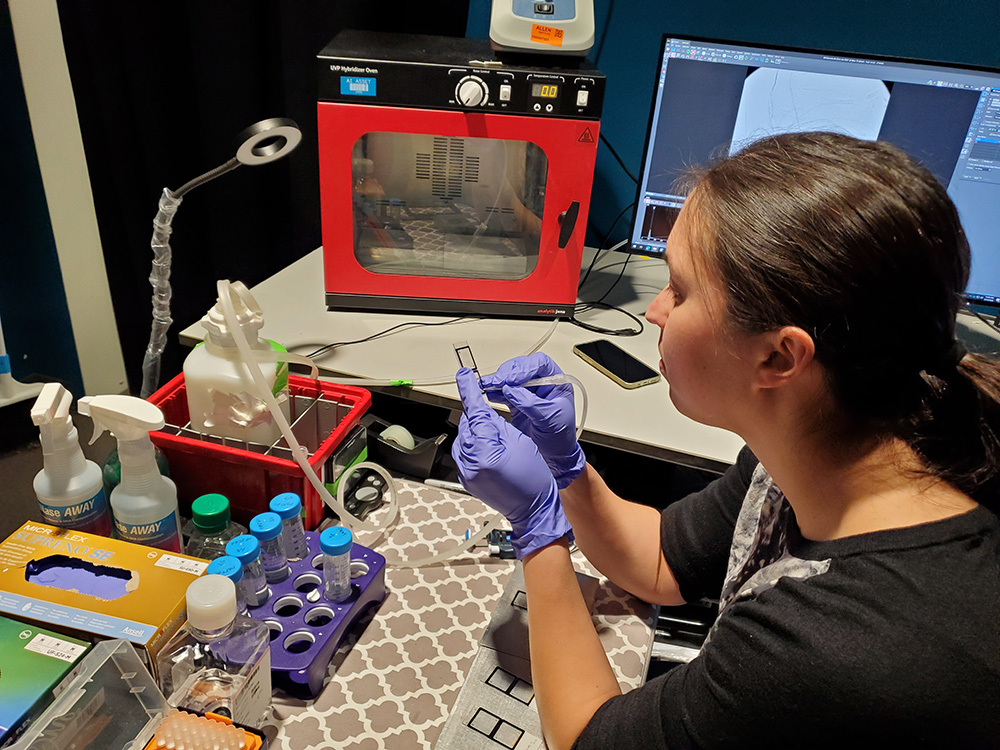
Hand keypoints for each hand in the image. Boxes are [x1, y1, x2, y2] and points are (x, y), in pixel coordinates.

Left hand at [452, 367, 572, 557]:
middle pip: (468, 425)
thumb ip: (496, 424)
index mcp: (484, 453)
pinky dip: (476, 447)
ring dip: (479, 434)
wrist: (533, 510)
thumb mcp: (519, 442)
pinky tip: (493, 453)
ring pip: (466, 437)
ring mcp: (465, 473)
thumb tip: (482, 411)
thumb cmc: (534, 478)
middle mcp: (469, 464)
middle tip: (502, 428)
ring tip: (501, 445)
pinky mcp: (465, 478)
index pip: (475, 413)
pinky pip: (465, 452)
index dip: (470, 392)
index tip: (464, 376)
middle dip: (481, 419)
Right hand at [479, 353, 585, 488]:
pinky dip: (494, 392)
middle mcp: (542, 385)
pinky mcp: (517, 403)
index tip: (511, 378)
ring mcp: (528, 393)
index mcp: (556, 383)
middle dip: (507, 373)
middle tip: (495, 381)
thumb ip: (531, 404)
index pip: (540, 364)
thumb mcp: (550, 420)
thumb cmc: (560, 438)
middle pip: (522, 368)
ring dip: (497, 381)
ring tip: (487, 386)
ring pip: (510, 378)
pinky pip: (503, 391)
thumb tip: (512, 390)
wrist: (554, 457)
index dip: (524, 367)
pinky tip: (488, 394)